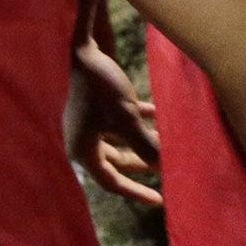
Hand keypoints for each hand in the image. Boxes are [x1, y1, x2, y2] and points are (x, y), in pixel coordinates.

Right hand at [64, 39, 161, 205]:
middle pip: (115, 161)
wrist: (79, 47)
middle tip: (166, 166)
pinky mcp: (94, 102)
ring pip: (118, 139)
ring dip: (141, 139)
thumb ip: (145, 145)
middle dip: (141, 162)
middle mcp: (82, 137)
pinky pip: (116, 118)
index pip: (110, 181)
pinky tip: (156, 112)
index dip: (136, 191)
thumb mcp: (126, 118)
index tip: (160, 199)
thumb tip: (166, 168)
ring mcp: (87, 120)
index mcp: (82, 148)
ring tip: (166, 137)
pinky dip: (136, 118)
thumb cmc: (99, 86)